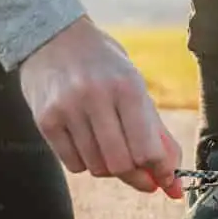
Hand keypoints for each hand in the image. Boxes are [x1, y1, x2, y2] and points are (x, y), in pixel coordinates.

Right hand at [20, 16, 183, 198]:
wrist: (53, 37)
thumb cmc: (103, 65)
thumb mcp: (136, 87)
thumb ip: (156, 133)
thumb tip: (172, 181)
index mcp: (127, 86)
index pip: (147, 149)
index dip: (160, 171)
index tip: (164, 179)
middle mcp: (95, 97)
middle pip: (121, 164)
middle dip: (135, 176)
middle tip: (140, 174)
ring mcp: (67, 109)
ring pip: (96, 168)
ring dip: (109, 167)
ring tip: (110, 146)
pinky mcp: (45, 120)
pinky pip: (73, 165)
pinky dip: (86, 162)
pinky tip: (86, 141)